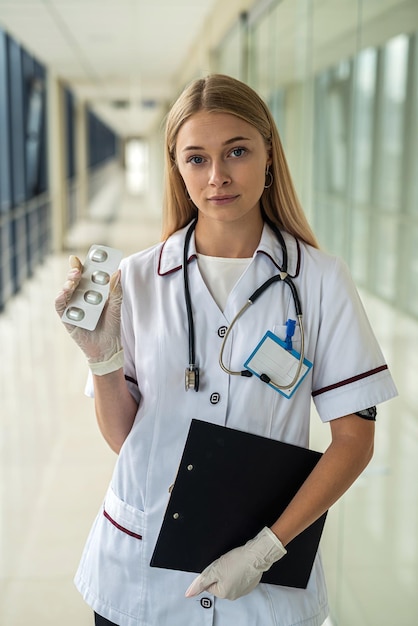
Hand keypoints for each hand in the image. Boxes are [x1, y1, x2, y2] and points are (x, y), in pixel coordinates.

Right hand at [55, 255, 123, 374]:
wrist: (107, 348)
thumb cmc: (112, 327)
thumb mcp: (116, 307)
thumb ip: (115, 291)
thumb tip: (117, 271)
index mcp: (93, 292)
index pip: (86, 275)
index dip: (82, 265)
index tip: (81, 257)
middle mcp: (81, 297)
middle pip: (74, 280)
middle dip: (74, 272)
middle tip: (78, 268)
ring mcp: (73, 306)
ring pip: (66, 291)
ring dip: (68, 283)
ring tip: (73, 280)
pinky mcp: (67, 317)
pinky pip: (60, 306)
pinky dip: (61, 298)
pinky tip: (64, 294)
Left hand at [185, 527, 286, 600]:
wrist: (256, 555)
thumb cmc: (236, 560)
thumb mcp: (214, 569)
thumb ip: (201, 582)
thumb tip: (189, 594)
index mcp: (223, 594)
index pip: (209, 584)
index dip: (212, 572)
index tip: (218, 565)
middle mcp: (233, 596)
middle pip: (219, 583)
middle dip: (220, 573)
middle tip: (226, 563)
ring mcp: (243, 590)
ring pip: (229, 580)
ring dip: (229, 572)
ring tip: (234, 563)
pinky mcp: (250, 584)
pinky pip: (239, 578)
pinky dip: (238, 572)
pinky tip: (241, 565)